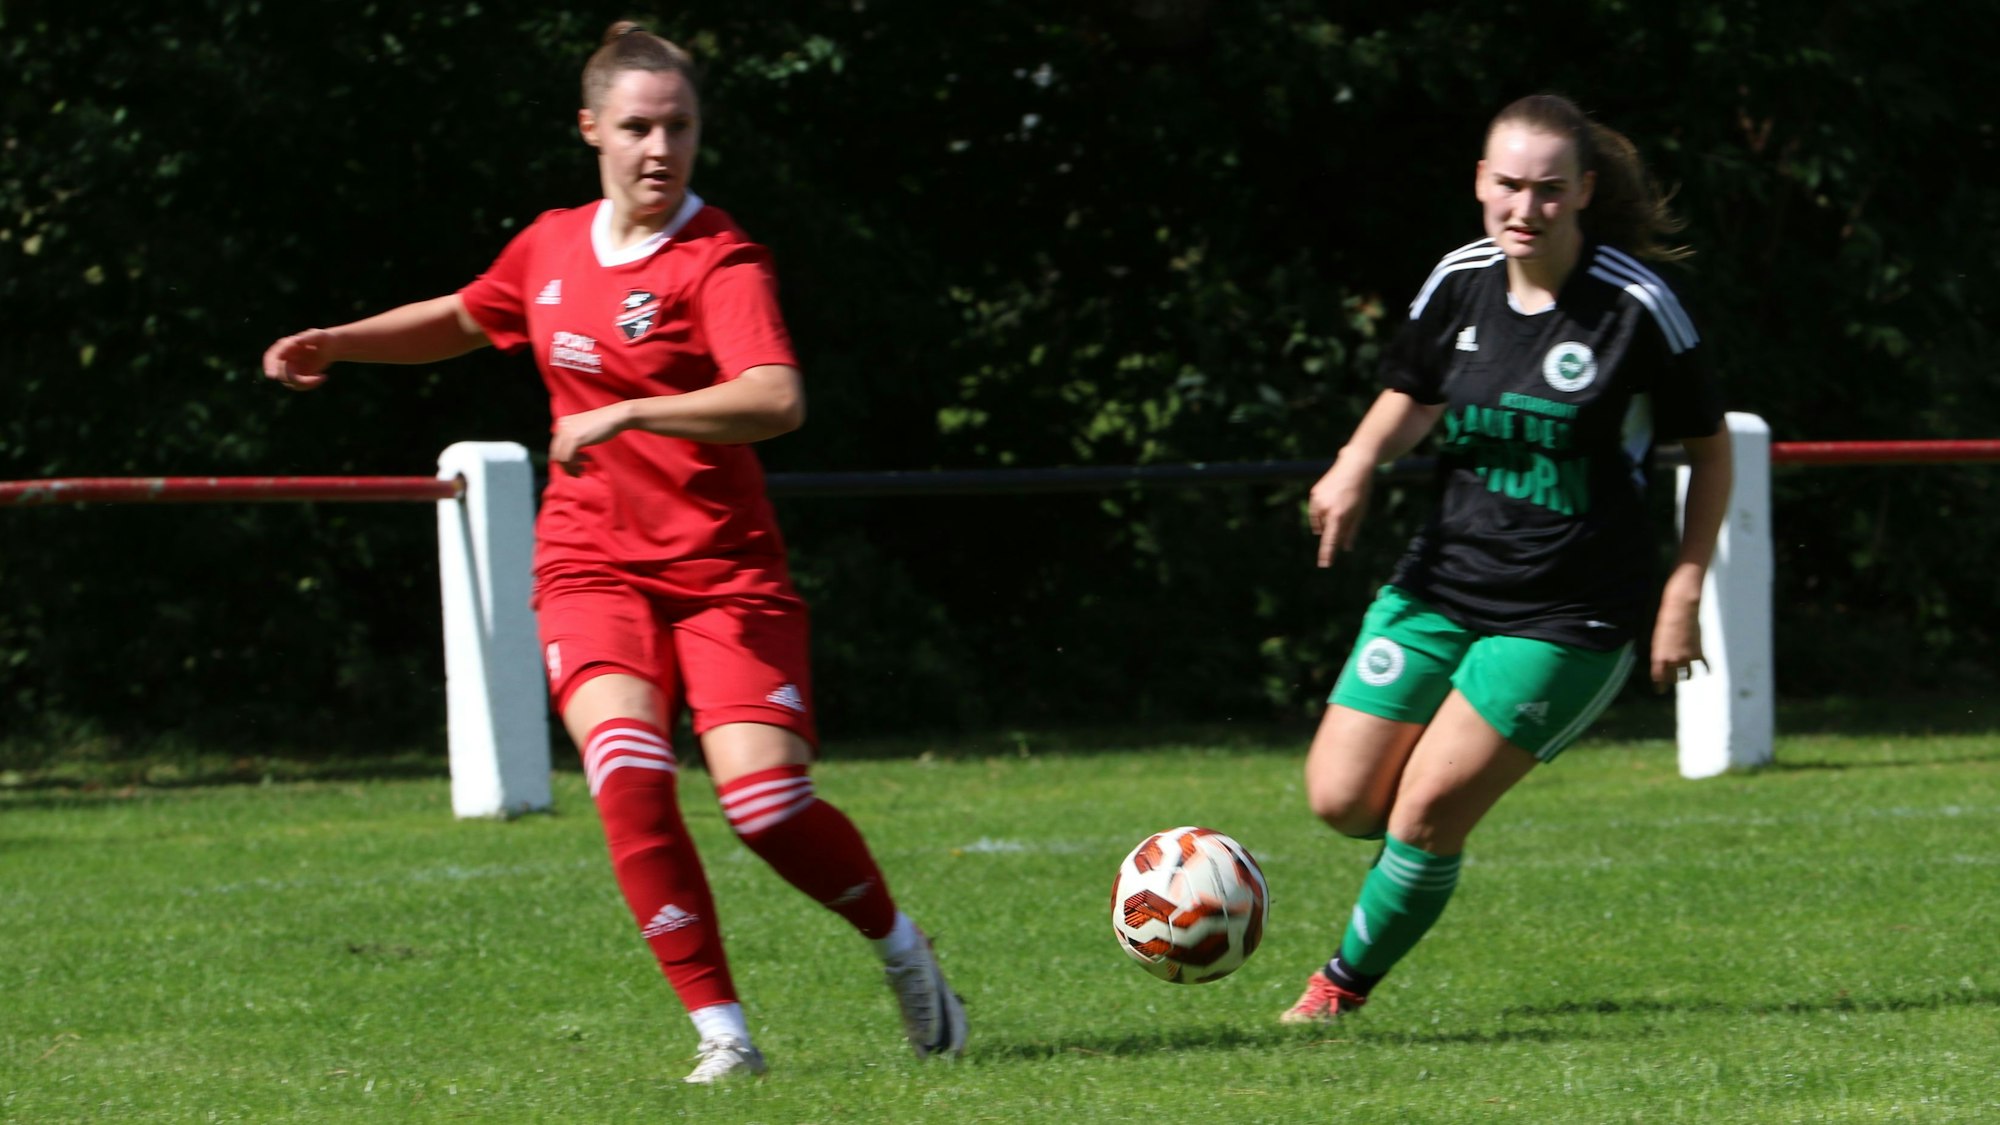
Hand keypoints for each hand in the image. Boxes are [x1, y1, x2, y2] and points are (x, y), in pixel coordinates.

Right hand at [262, 329, 338, 390]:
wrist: (328, 348)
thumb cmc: (322, 338)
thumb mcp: (318, 336)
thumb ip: (308, 337)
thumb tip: (297, 340)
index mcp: (284, 346)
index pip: (271, 357)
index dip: (269, 366)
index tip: (272, 376)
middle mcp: (283, 358)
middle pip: (281, 374)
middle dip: (297, 380)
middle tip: (317, 379)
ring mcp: (288, 368)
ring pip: (289, 383)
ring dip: (307, 383)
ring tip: (323, 376)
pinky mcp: (295, 377)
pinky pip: (297, 386)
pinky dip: (310, 384)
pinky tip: (322, 377)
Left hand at [549, 402, 632, 475]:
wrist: (614, 417)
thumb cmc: (603, 424)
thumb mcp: (583, 430)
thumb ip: (573, 439)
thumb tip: (567, 457)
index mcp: (562, 423)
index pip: (555, 447)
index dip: (564, 460)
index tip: (576, 465)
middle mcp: (561, 427)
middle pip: (556, 454)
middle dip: (566, 466)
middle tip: (578, 471)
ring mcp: (567, 432)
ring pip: (562, 458)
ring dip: (572, 467)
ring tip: (583, 469)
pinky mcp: (575, 439)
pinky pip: (568, 458)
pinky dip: (575, 466)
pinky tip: (586, 463)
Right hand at [1307, 458, 1372, 567]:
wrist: (1354, 465)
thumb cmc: (1361, 491)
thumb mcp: (1360, 512)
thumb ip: (1351, 531)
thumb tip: (1345, 548)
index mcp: (1339, 515)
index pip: (1331, 540)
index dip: (1327, 553)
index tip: (1324, 565)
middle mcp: (1325, 509)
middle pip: (1326, 531)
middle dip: (1334, 529)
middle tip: (1347, 515)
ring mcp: (1317, 501)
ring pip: (1319, 522)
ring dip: (1326, 521)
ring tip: (1340, 505)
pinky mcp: (1314, 493)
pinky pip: (1315, 511)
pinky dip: (1321, 512)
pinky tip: (1333, 500)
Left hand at [1649, 571, 1706, 690]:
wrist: (1681, 610)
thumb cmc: (1666, 622)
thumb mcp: (1658, 640)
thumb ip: (1661, 653)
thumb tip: (1663, 663)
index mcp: (1659, 657)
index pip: (1659, 677)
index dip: (1660, 686)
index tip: (1660, 691)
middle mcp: (1672, 660)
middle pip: (1674, 678)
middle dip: (1674, 680)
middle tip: (1674, 680)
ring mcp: (1687, 657)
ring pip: (1688, 675)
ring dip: (1688, 676)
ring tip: (1687, 675)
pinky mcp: (1699, 652)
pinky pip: (1704, 666)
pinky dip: (1707, 669)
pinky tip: (1707, 671)